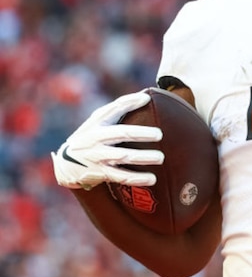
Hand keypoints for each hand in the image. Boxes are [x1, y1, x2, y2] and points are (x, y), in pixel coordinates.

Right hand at [50, 91, 164, 189]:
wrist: (66, 164)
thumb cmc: (91, 137)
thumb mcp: (97, 122)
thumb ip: (116, 110)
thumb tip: (146, 97)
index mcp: (97, 123)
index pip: (112, 110)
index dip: (129, 103)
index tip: (147, 99)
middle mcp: (96, 138)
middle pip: (121, 133)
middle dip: (141, 134)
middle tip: (159, 134)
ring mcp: (98, 156)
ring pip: (123, 156)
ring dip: (143, 157)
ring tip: (160, 157)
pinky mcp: (101, 173)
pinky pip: (121, 176)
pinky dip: (137, 178)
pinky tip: (152, 179)